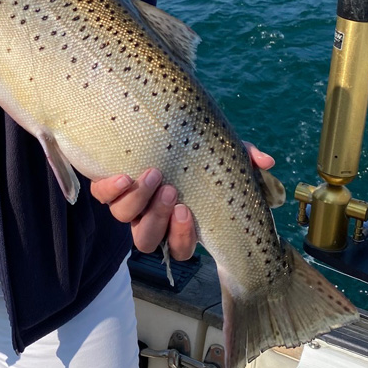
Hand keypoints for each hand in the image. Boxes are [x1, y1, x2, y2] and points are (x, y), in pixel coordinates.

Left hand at [90, 143, 274, 262]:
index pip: (179, 247)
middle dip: (159, 219)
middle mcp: (148, 216)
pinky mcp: (105, 185)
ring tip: (154, 175)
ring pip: (123, 220)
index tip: (187, 211)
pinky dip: (111, 190)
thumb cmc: (190, 146)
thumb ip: (243, 157)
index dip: (181, 237)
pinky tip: (123, 176)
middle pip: (147, 240)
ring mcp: (126, 202)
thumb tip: (266, 161)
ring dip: (138, 201)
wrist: (151, 120)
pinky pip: (101, 197)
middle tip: (171, 192)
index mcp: (176, 219)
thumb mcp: (219, 151)